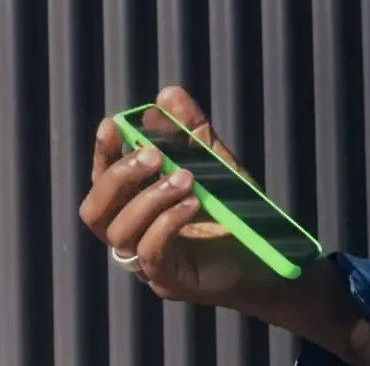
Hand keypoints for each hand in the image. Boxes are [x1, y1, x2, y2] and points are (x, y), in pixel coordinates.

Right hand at [79, 86, 275, 310]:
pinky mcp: (168, 279)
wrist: (271, 255)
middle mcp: (133, 233)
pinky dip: (167, 223)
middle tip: (155, 155)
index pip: (102, 180)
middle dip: (120, 176)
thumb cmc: (235, 211)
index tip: (113, 125)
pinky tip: (192, 204)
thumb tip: (168, 94)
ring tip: (186, 178)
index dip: (102, 154)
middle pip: (96, 210)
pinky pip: (149, 253)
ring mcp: (146, 262)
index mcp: (136, 206)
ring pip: (119, 231)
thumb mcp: (216, 163)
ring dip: (150, 198)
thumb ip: (192, 131)